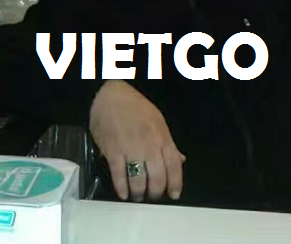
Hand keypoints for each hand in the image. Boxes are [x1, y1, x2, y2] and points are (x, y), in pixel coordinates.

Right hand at [89, 80, 185, 202]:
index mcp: (162, 137)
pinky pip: (119, 176)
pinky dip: (122, 188)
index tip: (174, 194)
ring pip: (139, 181)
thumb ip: (168, 143)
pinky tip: (123, 193)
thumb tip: (180, 160)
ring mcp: (130, 149)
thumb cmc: (134, 106)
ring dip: (139, 193)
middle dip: (156, 192)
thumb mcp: (157, 121)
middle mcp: (149, 145)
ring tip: (137, 195)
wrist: (110, 95)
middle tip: (152, 196)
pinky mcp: (112, 151)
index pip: (174, 166)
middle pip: (157, 178)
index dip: (175, 184)